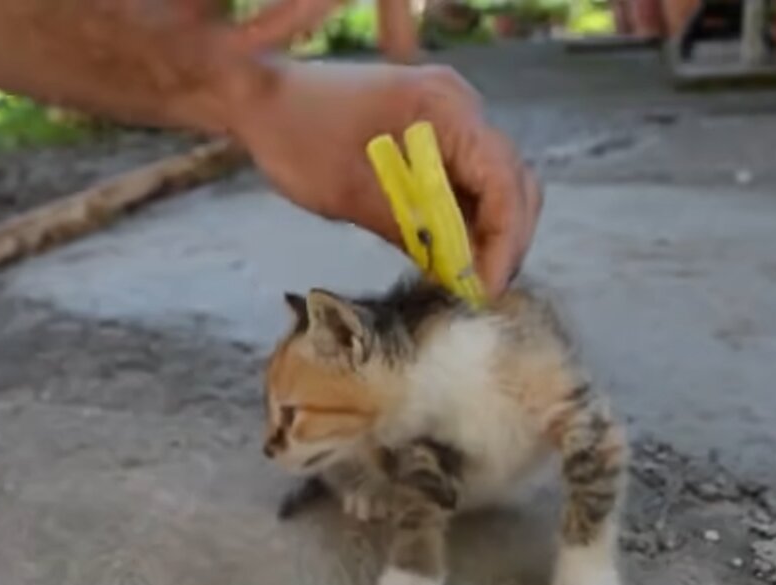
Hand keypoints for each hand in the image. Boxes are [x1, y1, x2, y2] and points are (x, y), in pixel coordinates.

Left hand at [230, 61, 541, 295]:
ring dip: (490, 234)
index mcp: (445, 108)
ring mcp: (451, 118)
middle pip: (514, 183)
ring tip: (468, 282)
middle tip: (481, 293)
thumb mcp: (351, 194)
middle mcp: (461, 106)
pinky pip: (469, 182)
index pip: (504, 180)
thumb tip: (458, 276)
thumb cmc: (296, 137)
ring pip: (498, 186)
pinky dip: (467, 220)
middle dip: (505, 242)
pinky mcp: (436, 135)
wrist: (261, 100)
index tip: (485, 289)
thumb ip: (411, 232)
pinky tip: (450, 257)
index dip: (504, 240)